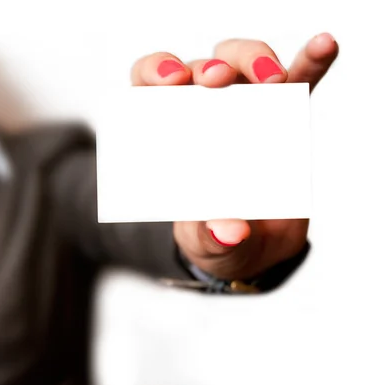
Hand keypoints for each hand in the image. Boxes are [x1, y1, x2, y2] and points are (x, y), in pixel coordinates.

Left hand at [130, 33, 338, 280]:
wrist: (247, 249)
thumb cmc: (211, 236)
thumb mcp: (204, 243)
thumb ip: (210, 236)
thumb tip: (228, 231)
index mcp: (167, 135)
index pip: (148, 87)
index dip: (154, 73)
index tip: (171, 81)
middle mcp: (200, 113)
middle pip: (197, 69)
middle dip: (208, 67)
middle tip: (217, 80)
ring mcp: (241, 109)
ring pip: (241, 65)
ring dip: (254, 61)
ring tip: (272, 80)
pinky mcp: (282, 116)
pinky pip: (297, 81)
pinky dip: (309, 63)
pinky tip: (323, 47)